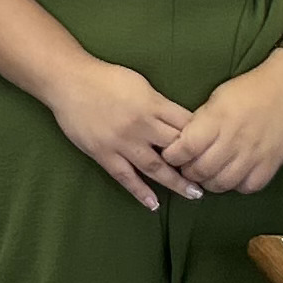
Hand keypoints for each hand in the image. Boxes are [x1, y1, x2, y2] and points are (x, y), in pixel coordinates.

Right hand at [46, 56, 203, 209]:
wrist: (68, 81)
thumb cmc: (105, 78)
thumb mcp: (140, 83)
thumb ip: (158, 103)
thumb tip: (178, 120)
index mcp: (152, 104)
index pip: (186, 125)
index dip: (202, 138)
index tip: (215, 150)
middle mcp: (141, 125)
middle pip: (176, 148)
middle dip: (195, 163)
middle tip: (212, 176)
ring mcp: (122, 142)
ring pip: (155, 167)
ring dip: (176, 183)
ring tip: (193, 194)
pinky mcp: (103, 154)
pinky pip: (125, 177)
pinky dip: (140, 192)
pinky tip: (154, 205)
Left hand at [156, 52, 282, 198]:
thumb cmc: (250, 88)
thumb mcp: (217, 97)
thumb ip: (200, 121)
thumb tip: (184, 142)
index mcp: (216, 120)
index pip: (185, 148)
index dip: (173, 156)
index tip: (172, 155)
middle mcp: (233, 140)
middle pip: (200, 170)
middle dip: (188, 172)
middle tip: (189, 168)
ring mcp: (253, 155)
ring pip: (222, 183)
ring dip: (209, 182)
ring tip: (208, 174)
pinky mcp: (271, 164)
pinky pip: (247, 187)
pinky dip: (236, 185)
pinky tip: (233, 176)